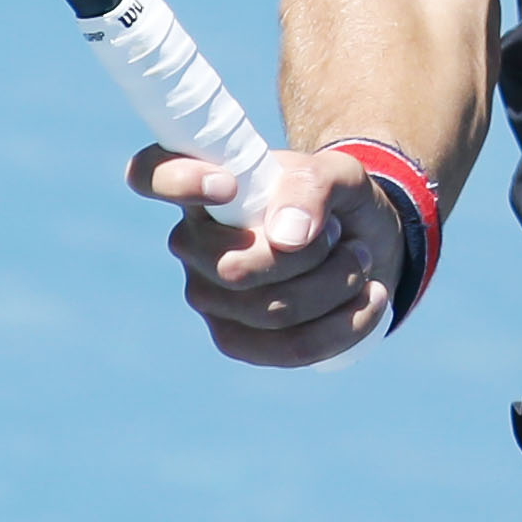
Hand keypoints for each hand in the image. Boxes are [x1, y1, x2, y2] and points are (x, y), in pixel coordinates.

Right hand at [126, 143, 401, 366]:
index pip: (151, 174)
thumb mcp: (339, 173)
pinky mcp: (235, 339)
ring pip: (272, 311)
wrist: (361, 239)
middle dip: (311, 255)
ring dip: (336, 284)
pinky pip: (289, 348)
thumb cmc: (333, 198)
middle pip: (237, 268)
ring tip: (358, 258)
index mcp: (204, 185)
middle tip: (339, 234)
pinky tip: (369, 299)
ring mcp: (208, 295)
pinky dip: (344, 324)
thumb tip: (288, 235)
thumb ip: (313, 186)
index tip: (228, 185)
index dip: (176, 181)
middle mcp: (192, 242)